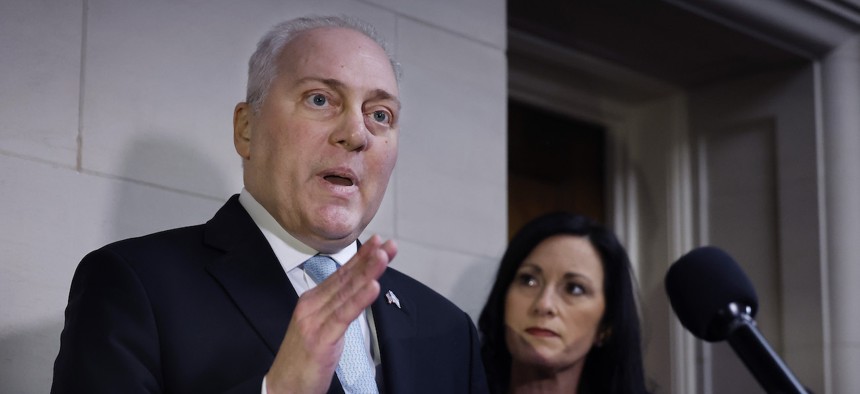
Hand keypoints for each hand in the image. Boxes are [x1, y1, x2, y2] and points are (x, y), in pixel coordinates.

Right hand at [265, 235, 396, 393]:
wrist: (283, 387)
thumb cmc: (304, 359)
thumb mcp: (321, 326)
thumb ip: (336, 307)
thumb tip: (356, 291)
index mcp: (312, 300)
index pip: (341, 274)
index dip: (361, 257)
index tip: (379, 242)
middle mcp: (311, 306)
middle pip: (345, 279)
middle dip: (368, 259)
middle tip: (388, 244)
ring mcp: (314, 321)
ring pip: (346, 292)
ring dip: (367, 273)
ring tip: (383, 257)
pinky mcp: (320, 339)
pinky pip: (343, 316)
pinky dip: (359, 300)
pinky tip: (373, 288)